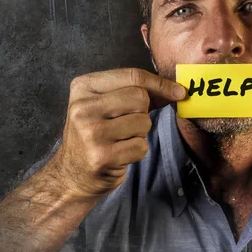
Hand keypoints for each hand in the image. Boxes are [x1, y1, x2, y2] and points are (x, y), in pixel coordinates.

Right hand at [47, 68, 185, 201]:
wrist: (72, 175)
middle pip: (140, 98)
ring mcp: (91, 133)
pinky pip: (141, 147)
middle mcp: (83, 108)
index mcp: (83, 87)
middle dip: (143, 113)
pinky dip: (137, 152)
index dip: (160, 84)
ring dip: (139, 134)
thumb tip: (177, 90)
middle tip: (126, 124)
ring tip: (119, 140)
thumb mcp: (107, 105)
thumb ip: (139, 92)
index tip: (179, 92)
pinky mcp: (102, 157)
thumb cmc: (97, 134)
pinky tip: (119, 154)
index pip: (132, 76)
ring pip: (143, 123)